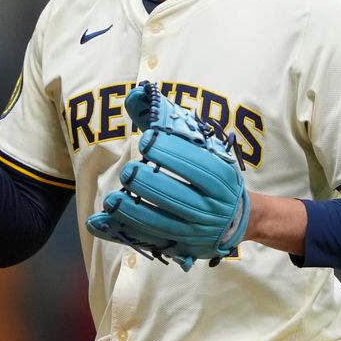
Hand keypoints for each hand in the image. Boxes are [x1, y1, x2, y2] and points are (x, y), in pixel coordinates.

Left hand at [85, 81, 249, 270]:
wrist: (239, 219)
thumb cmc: (214, 175)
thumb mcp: (204, 147)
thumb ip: (170, 122)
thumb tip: (136, 94)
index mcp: (221, 176)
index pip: (199, 164)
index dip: (172, 153)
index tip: (147, 140)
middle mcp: (212, 205)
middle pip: (181, 197)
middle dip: (152, 185)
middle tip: (128, 172)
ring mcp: (197, 229)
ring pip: (164, 223)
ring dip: (135, 213)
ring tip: (112, 201)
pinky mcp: (182, 246)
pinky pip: (150, 240)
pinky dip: (124, 232)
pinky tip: (101, 224)